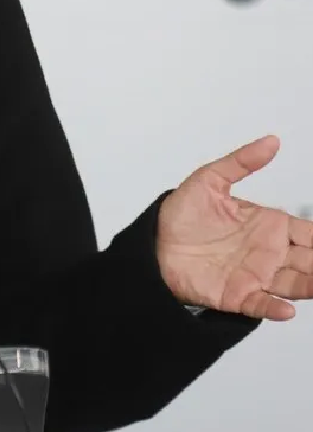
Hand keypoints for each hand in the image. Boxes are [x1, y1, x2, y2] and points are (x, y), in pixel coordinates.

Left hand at [158, 135, 312, 319]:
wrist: (152, 244)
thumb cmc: (181, 215)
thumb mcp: (209, 180)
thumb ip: (241, 162)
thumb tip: (271, 141)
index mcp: (269, 225)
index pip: (310, 233)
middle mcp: (269, 252)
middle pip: (310, 260)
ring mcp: (256, 275)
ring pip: (296, 284)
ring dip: (310, 285)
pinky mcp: (237, 295)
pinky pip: (262, 305)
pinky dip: (275, 308)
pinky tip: (287, 309)